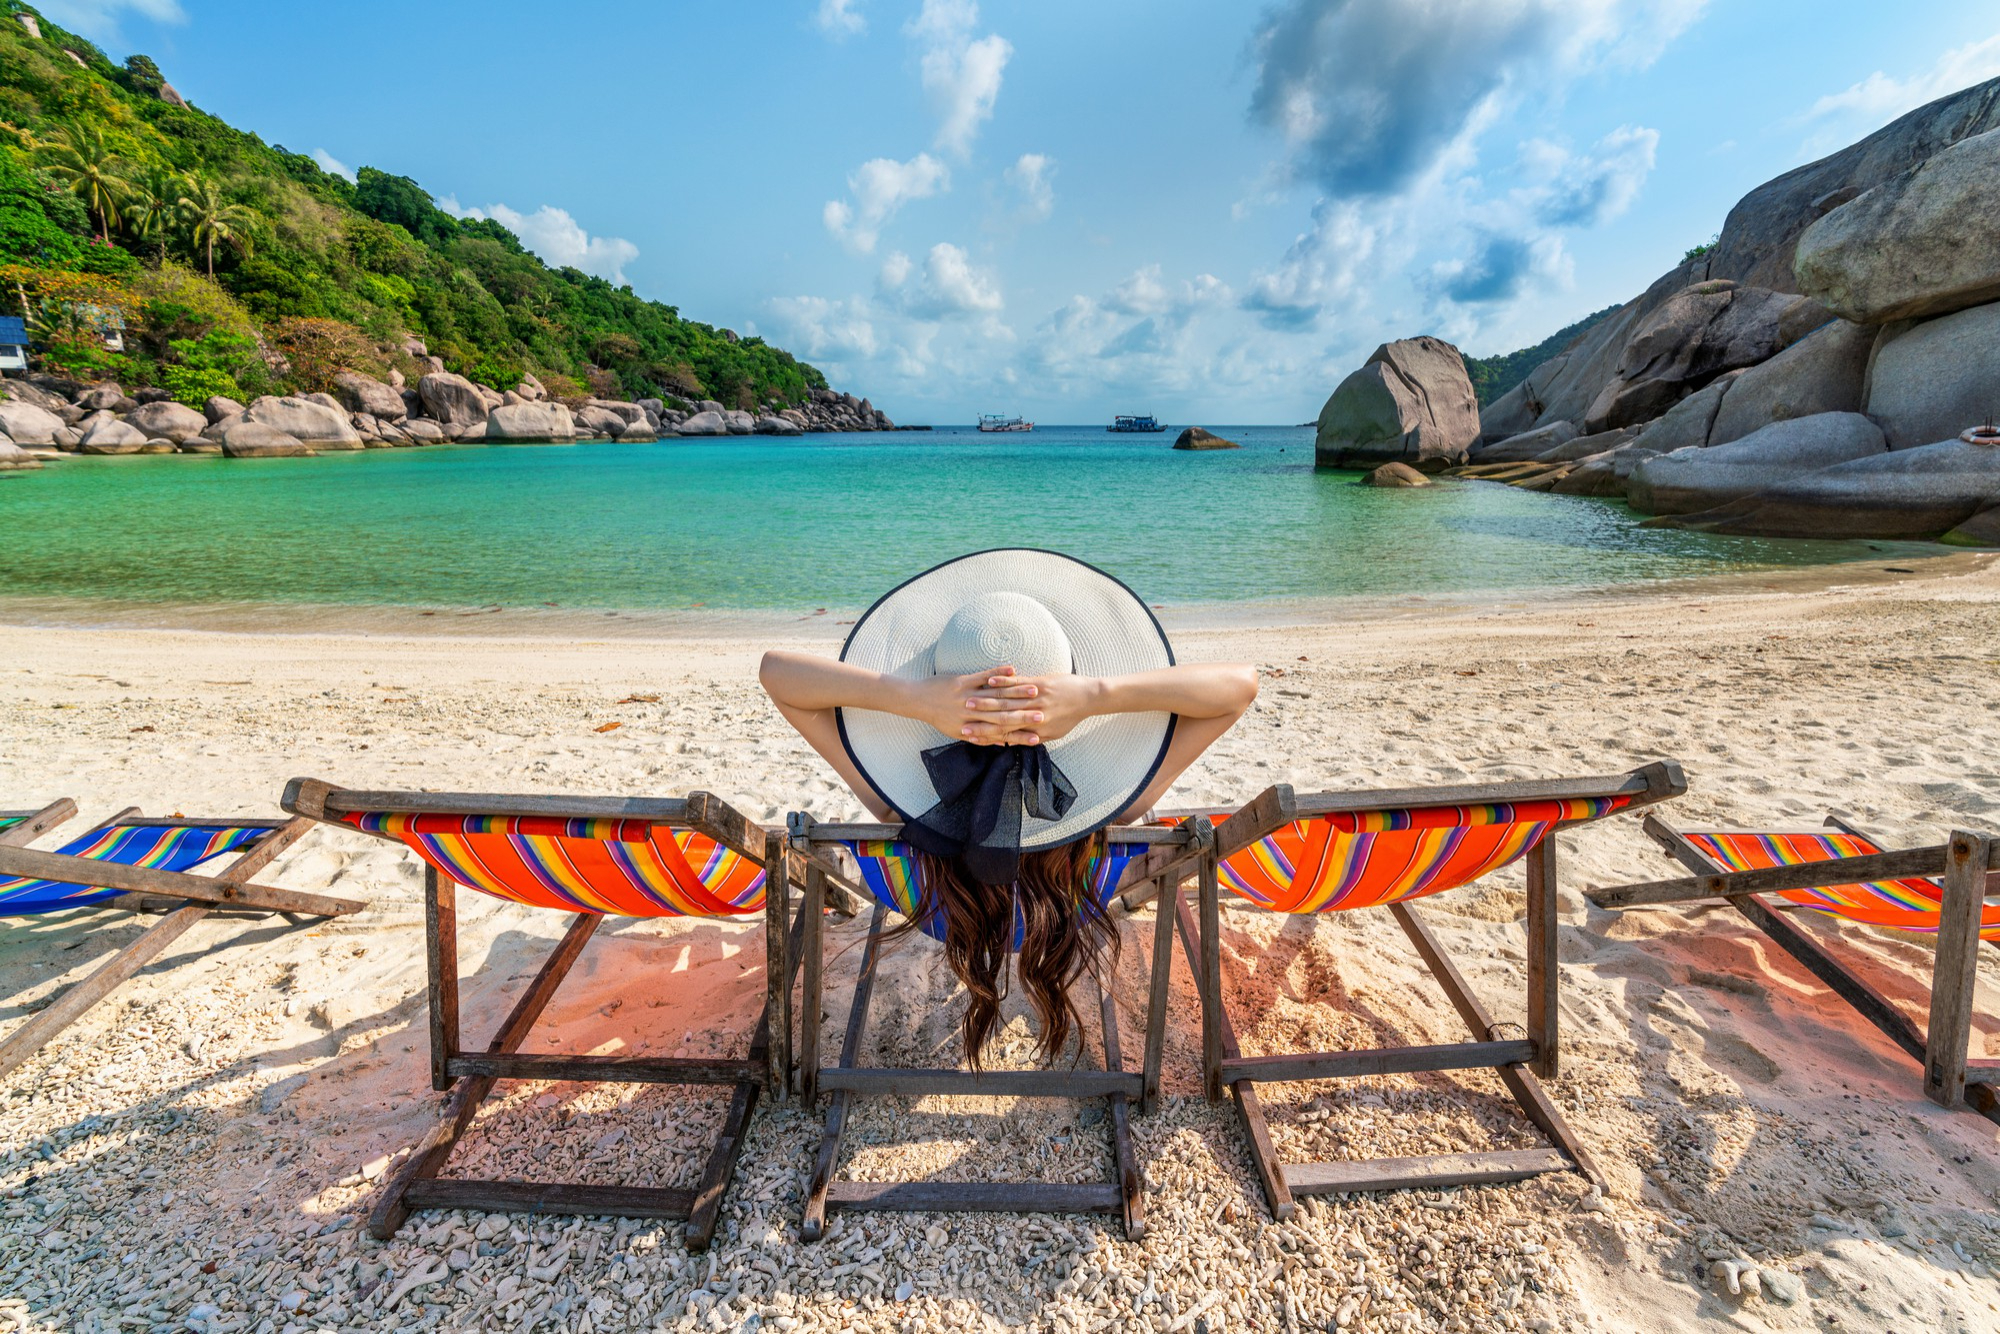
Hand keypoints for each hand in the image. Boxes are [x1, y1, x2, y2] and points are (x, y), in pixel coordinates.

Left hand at [907, 666, 1030, 745]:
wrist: (917, 701)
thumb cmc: (939, 717)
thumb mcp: (959, 732)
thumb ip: (980, 737)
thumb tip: (1000, 742)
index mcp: (972, 729)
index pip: (1001, 734)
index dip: (1020, 736)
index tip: (1039, 736)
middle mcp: (971, 715)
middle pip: (1003, 716)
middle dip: (1025, 715)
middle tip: (1045, 714)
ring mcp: (967, 697)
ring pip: (996, 696)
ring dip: (1017, 691)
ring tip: (1036, 689)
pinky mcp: (962, 682)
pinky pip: (983, 676)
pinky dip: (998, 673)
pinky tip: (1013, 668)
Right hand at [964, 671, 1100, 744]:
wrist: (1089, 698)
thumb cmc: (1070, 717)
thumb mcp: (1053, 733)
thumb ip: (1034, 737)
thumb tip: (1013, 742)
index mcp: (1035, 729)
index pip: (1003, 732)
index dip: (984, 733)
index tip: (966, 733)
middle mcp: (1034, 714)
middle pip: (1001, 716)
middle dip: (978, 716)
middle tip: (960, 717)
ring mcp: (1036, 698)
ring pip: (1007, 699)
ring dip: (985, 699)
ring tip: (967, 698)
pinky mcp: (1040, 683)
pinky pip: (1018, 682)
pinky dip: (1003, 681)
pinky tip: (990, 680)